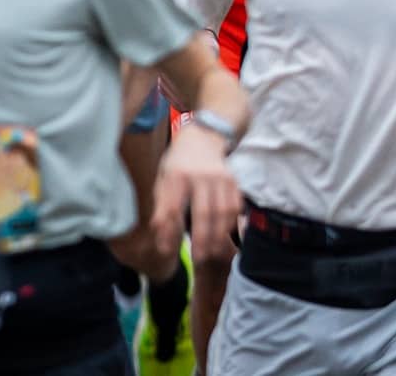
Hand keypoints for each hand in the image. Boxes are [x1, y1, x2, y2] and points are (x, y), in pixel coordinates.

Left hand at [154, 121, 242, 265]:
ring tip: (212, 252)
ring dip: (218, 235)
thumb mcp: (162, 179)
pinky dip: (231, 223)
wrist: (203, 137)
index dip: (169, 232)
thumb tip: (160, 235)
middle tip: (197, 259)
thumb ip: (161, 206)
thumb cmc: (177, 163)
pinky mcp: (233, 180)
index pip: (173, 208)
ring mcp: (220, 177)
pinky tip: (224, 235)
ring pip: (223, 212)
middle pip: (203, 212)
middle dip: (201, 239)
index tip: (166, 251)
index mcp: (177, 175)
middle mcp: (201, 175)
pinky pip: (235, 206)